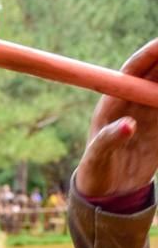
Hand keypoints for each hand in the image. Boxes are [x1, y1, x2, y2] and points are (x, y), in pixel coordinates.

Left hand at [77, 38, 157, 195]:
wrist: (108, 192)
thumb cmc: (95, 172)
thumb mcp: (98, 158)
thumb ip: (110, 140)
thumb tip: (129, 125)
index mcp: (112, 102)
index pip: (133, 70)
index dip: (149, 55)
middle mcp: (132, 101)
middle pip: (156, 73)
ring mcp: (148, 112)